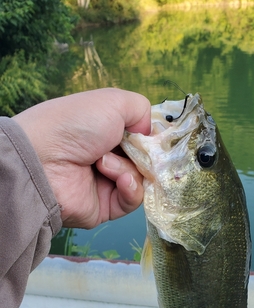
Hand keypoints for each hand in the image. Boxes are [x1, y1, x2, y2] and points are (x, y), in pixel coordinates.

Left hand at [14, 88, 150, 228]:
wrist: (44, 160)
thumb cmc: (76, 124)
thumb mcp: (113, 101)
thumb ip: (141, 109)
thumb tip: (150, 132)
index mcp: (107, 130)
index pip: (141, 136)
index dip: (151, 138)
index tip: (155, 138)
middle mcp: (108, 155)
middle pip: (145, 159)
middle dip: (144, 154)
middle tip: (137, 150)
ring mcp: (107, 181)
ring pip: (141, 178)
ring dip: (128, 168)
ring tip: (104, 163)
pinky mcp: (106, 205)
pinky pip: (132, 200)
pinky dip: (130, 188)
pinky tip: (119, 179)